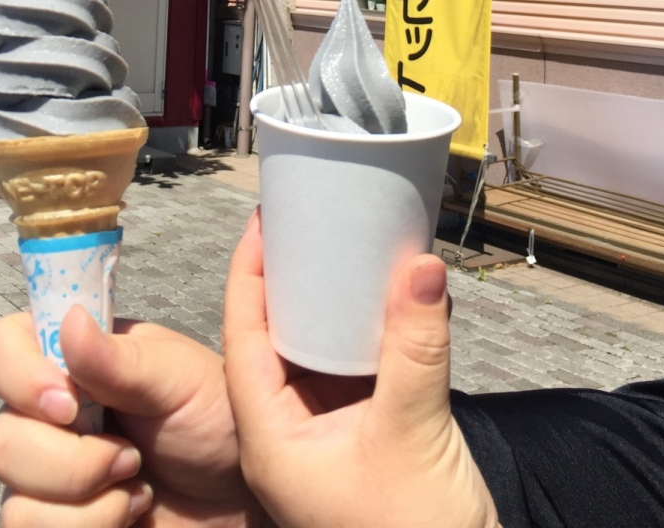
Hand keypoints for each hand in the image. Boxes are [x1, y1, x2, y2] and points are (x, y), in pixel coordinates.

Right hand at [0, 308, 268, 526]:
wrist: (240, 490)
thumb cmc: (216, 416)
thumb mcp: (178, 377)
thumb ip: (120, 359)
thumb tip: (69, 320)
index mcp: (68, 357)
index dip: (17, 377)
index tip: (70, 403)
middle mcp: (46, 413)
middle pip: (0, 440)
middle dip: (72, 461)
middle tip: (130, 453)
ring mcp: (47, 472)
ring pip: (14, 500)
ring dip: (86, 501)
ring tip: (136, 481)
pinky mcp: (57, 520)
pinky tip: (128, 510)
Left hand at [222, 211, 499, 527]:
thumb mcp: (413, 433)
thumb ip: (415, 347)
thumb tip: (420, 263)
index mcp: (271, 440)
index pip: (242, 338)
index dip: (249, 275)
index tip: (263, 221)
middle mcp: (288, 437)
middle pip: (271, 340)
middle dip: (284, 280)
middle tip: (304, 222)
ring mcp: (326, 440)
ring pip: (313, 355)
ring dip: (326, 304)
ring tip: (341, 246)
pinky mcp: (364, 441)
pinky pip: (351, 372)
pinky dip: (365, 332)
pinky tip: (385, 299)